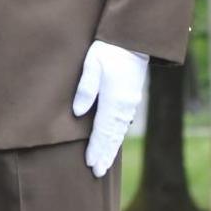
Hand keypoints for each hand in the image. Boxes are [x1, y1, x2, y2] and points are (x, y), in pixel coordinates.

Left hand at [71, 39, 148, 177]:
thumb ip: (85, 89)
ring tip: (104, 163)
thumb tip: (78, 113)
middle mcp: (124, 106)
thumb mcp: (92, 64)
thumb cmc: (108, 49)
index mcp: (114, 100)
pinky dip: (117, 136)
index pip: (103, 131)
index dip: (97, 149)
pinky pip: (123, 123)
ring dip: (111, 147)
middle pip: (113, 136)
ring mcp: (130, 103)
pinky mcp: (131, 98)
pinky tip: (112, 141)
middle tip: (97, 172)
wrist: (133, 39)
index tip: (91, 165)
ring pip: (119, 131)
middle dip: (105, 154)